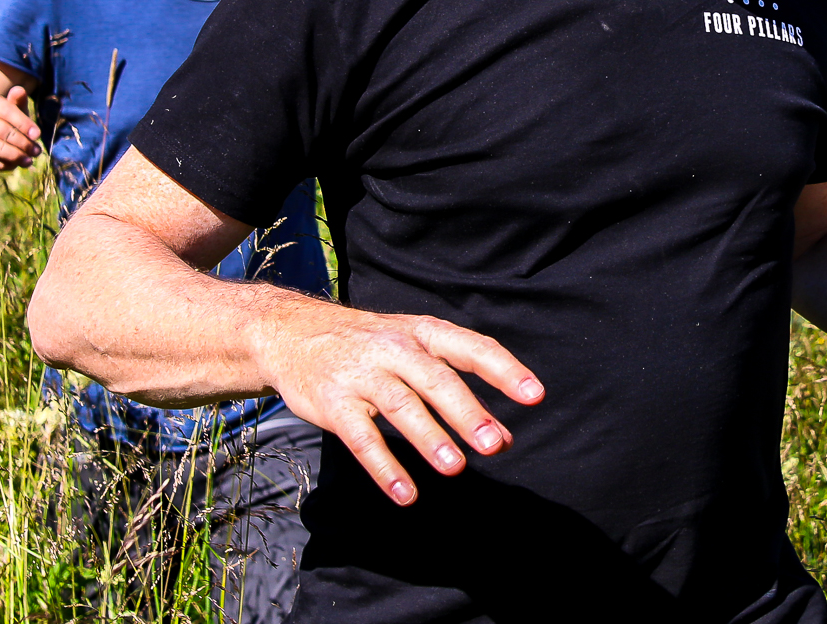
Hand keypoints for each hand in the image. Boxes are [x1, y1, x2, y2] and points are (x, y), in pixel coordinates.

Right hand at [0, 86, 40, 170]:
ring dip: (13, 155)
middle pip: (0, 129)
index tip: (37, 135)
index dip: (24, 124)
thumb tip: (19, 90)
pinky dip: (0, 164)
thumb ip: (18, 103)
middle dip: (22, 142)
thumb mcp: (14, 113)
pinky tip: (12, 165)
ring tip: (27, 161)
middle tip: (36, 152)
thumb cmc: (3, 124)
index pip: (6, 110)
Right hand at [263, 306, 544, 505]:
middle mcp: (395, 349)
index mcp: (423, 333)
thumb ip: (460, 391)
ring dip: (429, 437)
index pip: (471, 348)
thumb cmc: (370, 345)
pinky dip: (384, 467)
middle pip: (436, 380)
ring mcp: (362, 375)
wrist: (291, 332)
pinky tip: (406, 494)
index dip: (504, 370)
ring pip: (401, 406)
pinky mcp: (333, 403)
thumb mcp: (416, 353)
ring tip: (455, 467)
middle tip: (495, 445)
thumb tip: (506, 438)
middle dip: (467, 412)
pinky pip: (361, 438)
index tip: (535, 395)